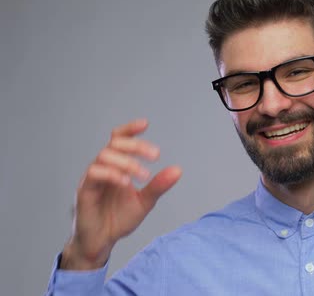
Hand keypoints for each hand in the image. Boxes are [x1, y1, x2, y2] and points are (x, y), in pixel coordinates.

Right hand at [61, 119, 181, 269]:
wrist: (102, 242)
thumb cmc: (118, 218)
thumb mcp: (144, 201)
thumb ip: (158, 185)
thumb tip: (178, 170)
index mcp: (115, 166)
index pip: (118, 140)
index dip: (129, 129)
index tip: (145, 124)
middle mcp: (102, 168)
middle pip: (114, 144)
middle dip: (136, 146)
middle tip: (155, 155)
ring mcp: (92, 179)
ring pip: (104, 156)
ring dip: (127, 162)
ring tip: (143, 175)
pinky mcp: (84, 191)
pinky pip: (93, 174)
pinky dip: (111, 174)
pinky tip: (126, 183)